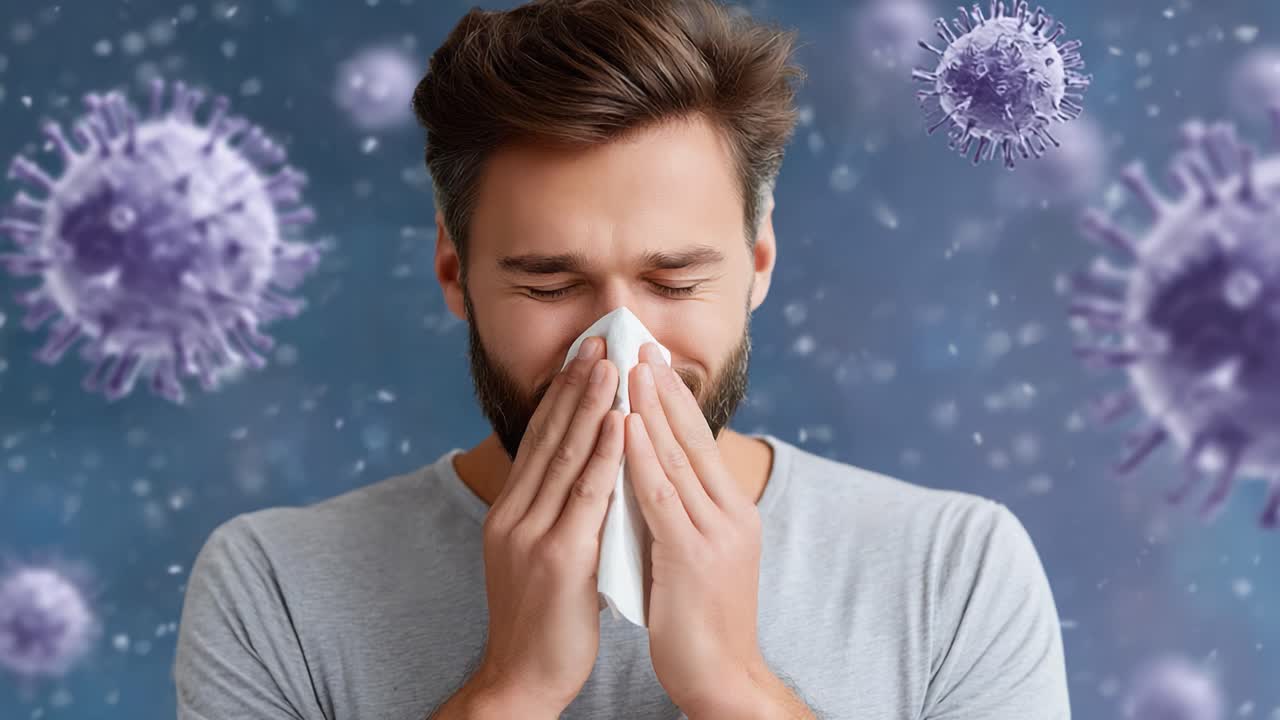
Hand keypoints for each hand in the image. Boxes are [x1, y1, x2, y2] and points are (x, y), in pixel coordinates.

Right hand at [474, 336, 624, 714]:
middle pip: (548, 436)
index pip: (538, 440)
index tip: (583, 357)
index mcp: (511, 512)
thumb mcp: (544, 556)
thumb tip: (592, 475)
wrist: (522, 680)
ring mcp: (531, 535)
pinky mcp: (557, 559)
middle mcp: (514, 515)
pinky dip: (604, 454)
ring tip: (612, 364)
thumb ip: (560, 515)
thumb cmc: (545, 622)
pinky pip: (585, 496)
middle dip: (575, 386)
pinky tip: (623, 424)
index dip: (561, 396)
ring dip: (591, 406)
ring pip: (565, 457)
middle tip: (599, 341)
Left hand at [624, 342, 770, 713]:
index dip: (676, 400)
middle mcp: (729, 514)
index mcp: (731, 513)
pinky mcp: (692, 556)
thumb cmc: (699, 622)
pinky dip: (641, 455)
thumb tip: (646, 478)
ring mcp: (713, 533)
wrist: (722, 678)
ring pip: (676, 457)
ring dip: (650, 407)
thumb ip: (677, 515)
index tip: (652, 361)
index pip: (699, 444)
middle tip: (640, 342)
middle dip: (664, 388)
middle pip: (692, 438)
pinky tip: (623, 425)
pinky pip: (660, 495)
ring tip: (629, 365)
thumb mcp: (693, 556)